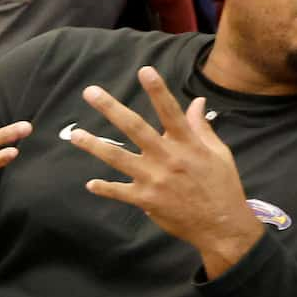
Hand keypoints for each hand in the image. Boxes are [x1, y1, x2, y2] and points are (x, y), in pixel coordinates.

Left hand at [65, 67, 265, 276]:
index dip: (157, 91)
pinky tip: (91, 184)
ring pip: (117, 158)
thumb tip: (196, 101)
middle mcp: (168, 158)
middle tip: (90, 92)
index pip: (170, 112)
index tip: (144, 70)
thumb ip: (201, 127)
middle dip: (111, 108)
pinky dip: (104, 188)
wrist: (222, 225)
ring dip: (94, 145)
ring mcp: (154, 179)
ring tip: (75, 135)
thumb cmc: (221, 185)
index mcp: (188, 144)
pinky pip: (119, 192)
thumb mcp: (218, 153)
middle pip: (134, 128)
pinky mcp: (146, 200)